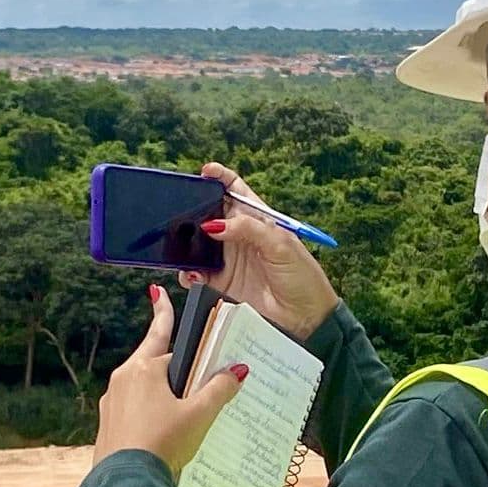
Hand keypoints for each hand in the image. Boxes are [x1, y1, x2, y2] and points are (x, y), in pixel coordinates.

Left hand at [92, 284, 247, 475]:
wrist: (127, 486)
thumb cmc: (163, 443)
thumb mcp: (198, 415)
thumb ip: (219, 389)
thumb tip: (237, 370)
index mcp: (142, 369)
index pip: (160, 334)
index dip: (164, 314)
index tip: (158, 293)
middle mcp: (123, 379)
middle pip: (156, 364)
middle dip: (177, 370)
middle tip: (199, 380)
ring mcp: (112, 403)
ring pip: (144, 387)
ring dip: (164, 393)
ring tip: (185, 413)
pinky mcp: (108, 425)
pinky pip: (135, 408)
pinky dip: (152, 412)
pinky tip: (166, 432)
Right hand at [179, 163, 339, 340]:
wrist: (305, 315)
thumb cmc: (302, 275)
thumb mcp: (280, 244)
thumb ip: (248, 229)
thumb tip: (214, 224)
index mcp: (257, 219)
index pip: (235, 190)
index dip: (220, 178)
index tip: (205, 172)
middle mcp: (240, 235)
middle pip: (209, 214)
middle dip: (193, 211)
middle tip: (182, 213)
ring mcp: (229, 258)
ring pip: (199, 244)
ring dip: (187, 244)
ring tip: (182, 247)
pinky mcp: (222, 281)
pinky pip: (197, 273)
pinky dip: (189, 273)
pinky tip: (192, 274)